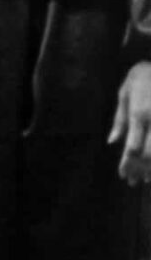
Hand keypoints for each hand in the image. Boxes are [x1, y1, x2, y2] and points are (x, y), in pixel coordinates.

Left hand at [109, 61, 150, 183]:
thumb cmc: (141, 77)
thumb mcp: (124, 93)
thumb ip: (119, 119)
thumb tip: (112, 141)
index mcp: (139, 115)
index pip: (132, 147)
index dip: (128, 164)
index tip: (123, 176)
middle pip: (149, 155)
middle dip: (141, 170)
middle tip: (134, 182)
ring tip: (147, 179)